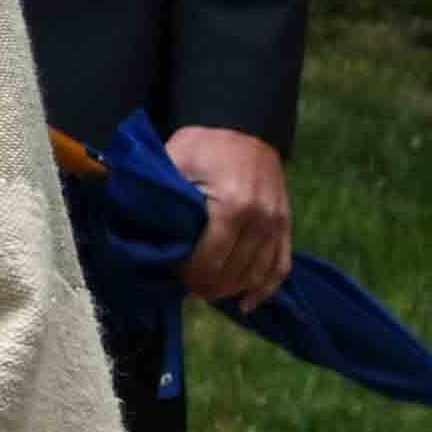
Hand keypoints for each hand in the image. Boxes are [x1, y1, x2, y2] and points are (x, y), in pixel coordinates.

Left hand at [169, 126, 294, 307]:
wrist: (242, 127)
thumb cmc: (200, 147)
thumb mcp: (173, 165)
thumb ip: (163, 203)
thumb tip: (144, 240)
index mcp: (234, 205)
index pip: (212, 259)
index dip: (192, 276)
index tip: (175, 278)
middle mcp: (263, 218)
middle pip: (236, 271)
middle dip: (208, 286)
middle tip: (186, 288)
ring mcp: (279, 222)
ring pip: (258, 273)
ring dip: (232, 289)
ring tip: (207, 292)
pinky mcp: (287, 224)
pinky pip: (282, 265)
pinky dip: (266, 288)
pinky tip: (247, 304)